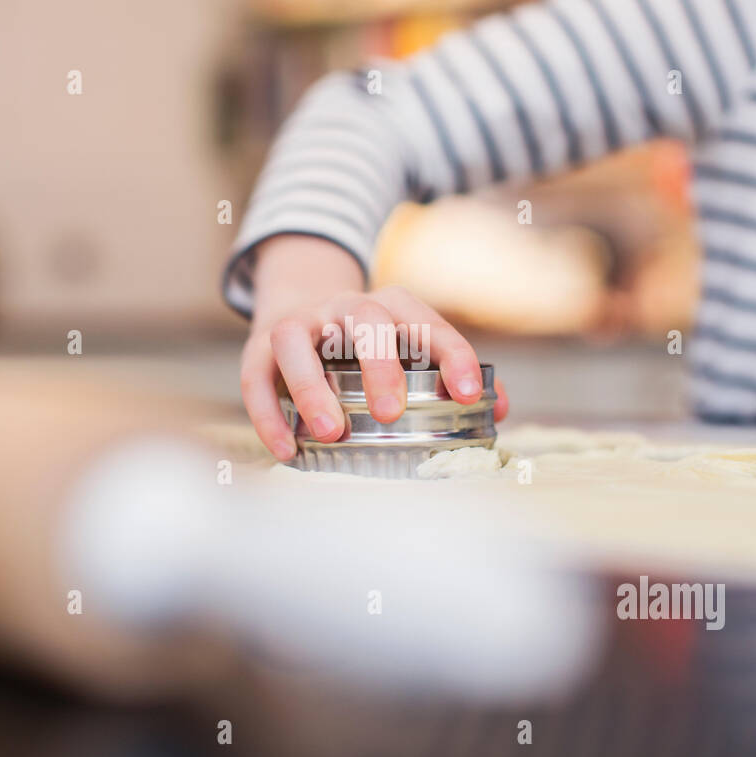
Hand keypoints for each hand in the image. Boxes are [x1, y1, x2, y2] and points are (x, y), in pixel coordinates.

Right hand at [242, 268, 508, 461]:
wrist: (298, 310)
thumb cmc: (367, 344)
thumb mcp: (408, 346)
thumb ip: (450, 374)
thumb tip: (499, 409)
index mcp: (392, 307)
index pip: (426, 322)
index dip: (451, 353)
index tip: (467, 394)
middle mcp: (346, 306)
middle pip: (365, 319)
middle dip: (379, 364)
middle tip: (390, 412)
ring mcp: (300, 323)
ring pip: (297, 341)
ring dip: (311, 386)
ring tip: (332, 433)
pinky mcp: (258, 347)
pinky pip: (256, 376)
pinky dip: (268, 414)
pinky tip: (286, 450)